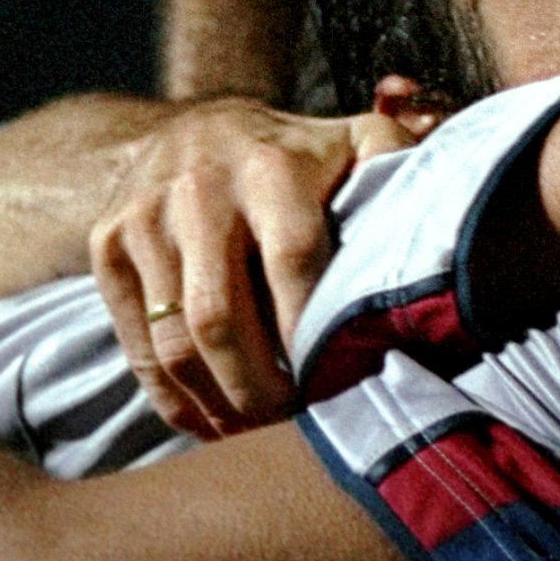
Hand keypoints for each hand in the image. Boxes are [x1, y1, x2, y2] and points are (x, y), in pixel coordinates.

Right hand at [88, 98, 426, 437]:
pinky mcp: (105, 248)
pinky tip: (209, 422)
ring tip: (255, 433)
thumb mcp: (357, 140)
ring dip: (216, 402)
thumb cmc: (300, 153)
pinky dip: (172, 397)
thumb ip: (402, 168)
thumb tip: (454, 213)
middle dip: (260, 387)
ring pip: (174, 340)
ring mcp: (144, 220)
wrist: (193, 127)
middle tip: (295, 424)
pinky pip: (136, 344)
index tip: (338, 378)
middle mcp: (200, 190)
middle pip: (221, 317)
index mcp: (274, 166)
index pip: (294, 260)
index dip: (313, 329)